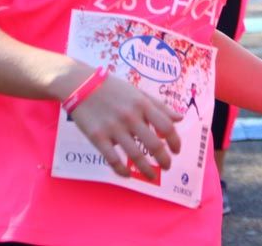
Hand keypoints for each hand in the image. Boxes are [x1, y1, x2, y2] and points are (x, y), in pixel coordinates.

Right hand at [67, 72, 182, 180]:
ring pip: (134, 155)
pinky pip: (112, 159)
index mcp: (142, 104)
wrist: (81, 84)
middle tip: (167, 166)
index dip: (175, 141)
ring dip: (146, 169)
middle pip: (153, 144)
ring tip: (152, 176)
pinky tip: (128, 175)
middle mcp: (130, 117)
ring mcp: (113, 128)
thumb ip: (160, 106)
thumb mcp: (139, 93)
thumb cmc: (113, 88)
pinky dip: (122, 170)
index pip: (166, 126)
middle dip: (164, 159)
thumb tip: (180, 118)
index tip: (177, 150)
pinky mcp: (97, 137)